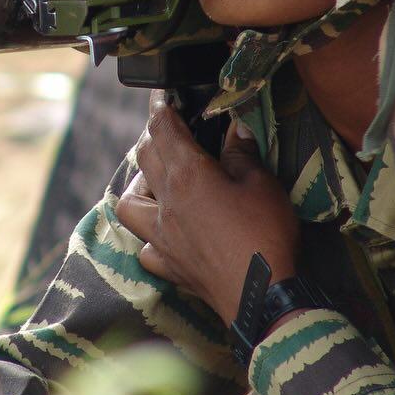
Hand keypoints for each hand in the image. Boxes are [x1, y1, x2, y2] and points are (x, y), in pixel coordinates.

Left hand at [115, 91, 299, 325]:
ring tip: (155, 181)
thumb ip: (242, 154)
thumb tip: (235, 128)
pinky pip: (145, 247)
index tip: (162, 97)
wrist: (262, 296)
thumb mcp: (262, 184)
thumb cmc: (265, 235)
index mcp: (188, 175)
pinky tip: (163, 232)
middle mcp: (166, 203)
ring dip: (138, 185)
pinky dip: (148, 236)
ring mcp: (162, 237)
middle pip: (144, 158)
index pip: (164, 131)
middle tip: (165, 128)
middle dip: (151, 137)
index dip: (161, 108)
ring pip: (129, 204)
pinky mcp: (169, 265)